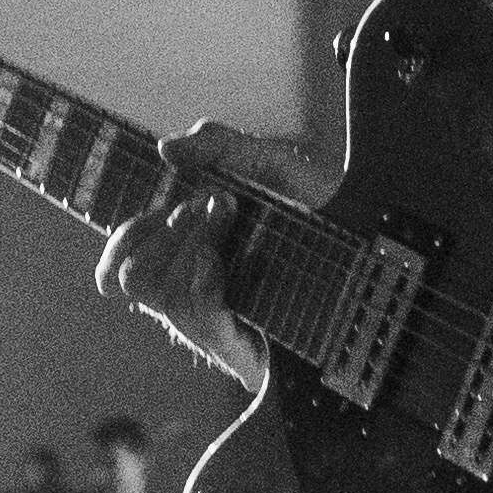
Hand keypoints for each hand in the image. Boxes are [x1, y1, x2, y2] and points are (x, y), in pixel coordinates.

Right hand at [94, 124, 324, 392]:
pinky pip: (194, 309)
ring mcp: (211, 326)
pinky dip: (203, 271)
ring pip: (157, 290)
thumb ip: (219, 146)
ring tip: (230, 216)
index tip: (162, 205)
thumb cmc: (322, 212)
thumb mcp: (270, 164)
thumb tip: (166, 148)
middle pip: (127, 278)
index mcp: (187, 262)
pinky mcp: (237, 346)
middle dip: (162, 229)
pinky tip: (224, 254)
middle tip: (212, 203)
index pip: (117, 271)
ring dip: (189, 241)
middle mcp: (192, 298)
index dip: (121, 239)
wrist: (375, 247)